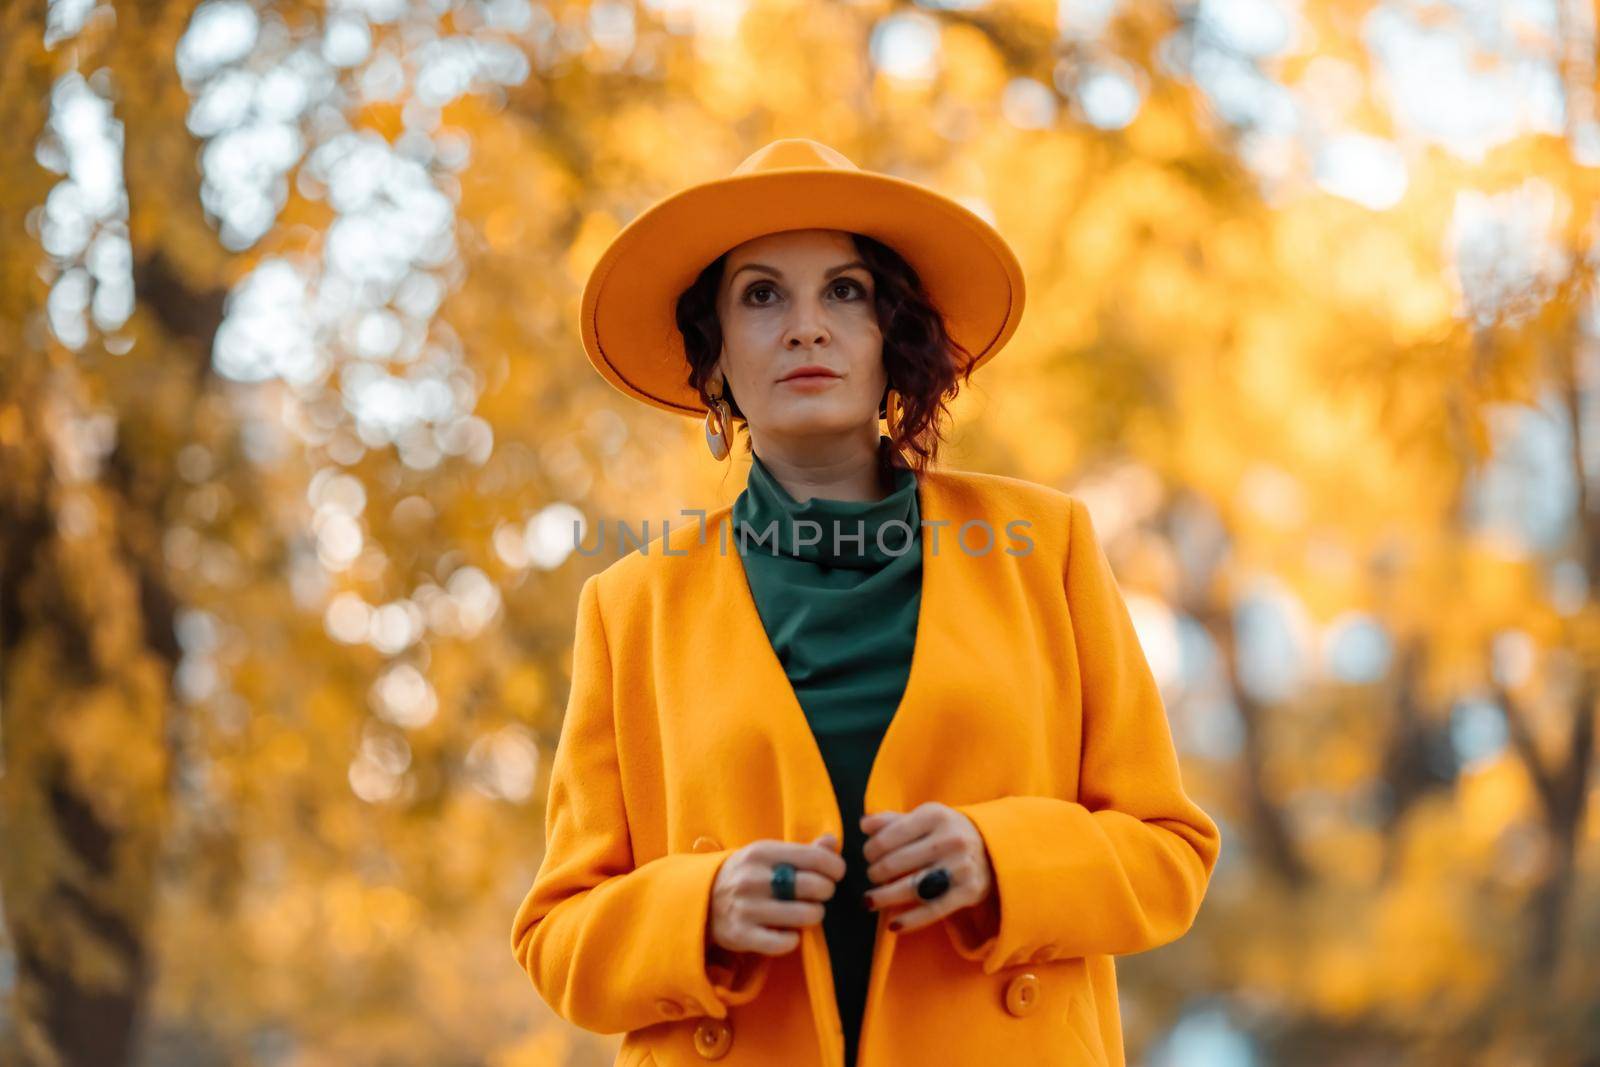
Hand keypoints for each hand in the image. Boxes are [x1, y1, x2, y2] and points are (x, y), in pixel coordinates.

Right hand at [707, 833, 845, 955]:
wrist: (701, 899)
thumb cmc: (745, 875)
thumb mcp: (767, 855)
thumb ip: (802, 850)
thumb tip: (832, 841)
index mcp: (761, 852)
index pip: (814, 858)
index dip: (834, 867)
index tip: (836, 873)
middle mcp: (752, 878)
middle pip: (813, 886)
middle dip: (826, 891)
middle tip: (821, 894)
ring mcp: (745, 908)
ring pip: (804, 915)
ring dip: (814, 915)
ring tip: (809, 912)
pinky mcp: (740, 935)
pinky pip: (784, 942)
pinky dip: (793, 939)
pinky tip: (790, 933)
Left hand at [860, 802, 994, 934]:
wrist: (994, 848)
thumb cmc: (949, 833)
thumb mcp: (925, 818)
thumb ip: (892, 820)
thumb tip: (863, 825)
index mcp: (935, 815)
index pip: (888, 836)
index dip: (871, 849)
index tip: (869, 855)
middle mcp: (949, 839)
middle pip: (895, 863)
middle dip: (875, 873)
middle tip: (872, 876)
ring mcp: (960, 867)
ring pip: (910, 888)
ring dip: (883, 897)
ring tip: (870, 900)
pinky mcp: (968, 892)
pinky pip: (932, 911)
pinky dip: (910, 920)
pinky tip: (892, 925)